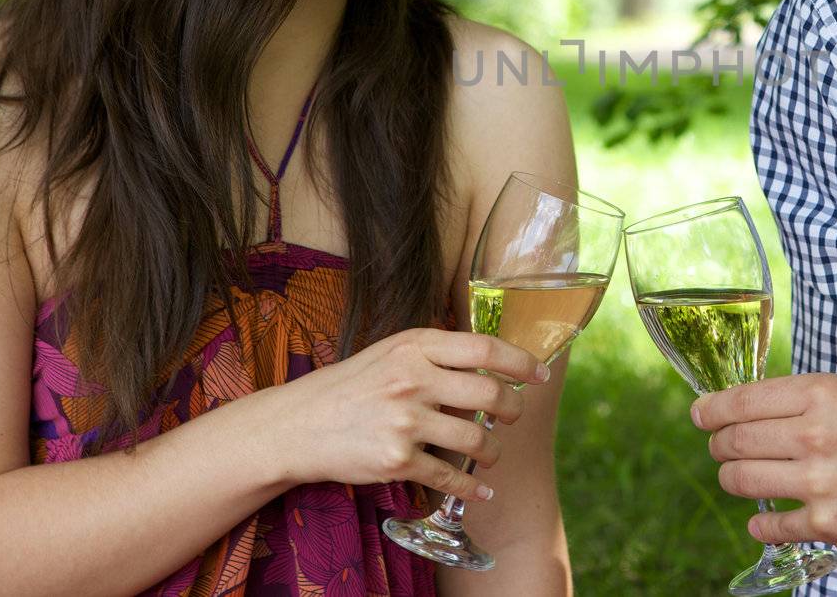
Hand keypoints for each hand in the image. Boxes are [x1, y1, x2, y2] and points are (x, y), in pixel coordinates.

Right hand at [261, 327, 549, 500]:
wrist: (296, 425)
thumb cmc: (349, 386)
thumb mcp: (390, 352)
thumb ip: (435, 353)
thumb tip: (490, 362)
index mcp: (414, 346)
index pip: (485, 349)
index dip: (522, 362)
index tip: (540, 374)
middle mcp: (413, 380)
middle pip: (490, 393)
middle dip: (512, 408)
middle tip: (513, 415)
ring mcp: (405, 422)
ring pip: (476, 438)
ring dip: (491, 450)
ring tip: (489, 452)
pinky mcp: (396, 460)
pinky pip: (450, 476)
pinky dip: (471, 486)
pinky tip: (480, 488)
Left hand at [693, 373, 836, 552]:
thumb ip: (804, 402)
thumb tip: (753, 410)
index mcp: (821, 394)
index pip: (743, 400)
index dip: (712, 410)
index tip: (700, 414)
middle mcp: (815, 434)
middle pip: (736, 440)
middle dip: (719, 445)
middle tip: (719, 448)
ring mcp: (819, 481)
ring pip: (743, 480)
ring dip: (732, 479)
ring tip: (736, 478)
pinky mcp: (828, 523)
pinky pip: (771, 525)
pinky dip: (760, 523)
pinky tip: (762, 520)